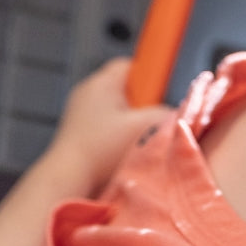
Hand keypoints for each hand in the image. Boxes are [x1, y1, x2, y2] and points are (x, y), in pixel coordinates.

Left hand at [46, 58, 172, 195]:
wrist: (67, 180)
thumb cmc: (100, 150)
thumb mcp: (144, 127)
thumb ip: (167, 115)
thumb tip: (178, 116)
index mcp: (102, 83)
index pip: (133, 65)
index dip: (152, 77)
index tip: (164, 93)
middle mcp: (87, 93)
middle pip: (126, 89)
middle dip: (143, 104)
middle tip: (153, 121)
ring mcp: (80, 114)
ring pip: (117, 110)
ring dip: (130, 124)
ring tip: (137, 141)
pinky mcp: (77, 134)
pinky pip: (105, 127)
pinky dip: (116, 137)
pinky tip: (122, 153)